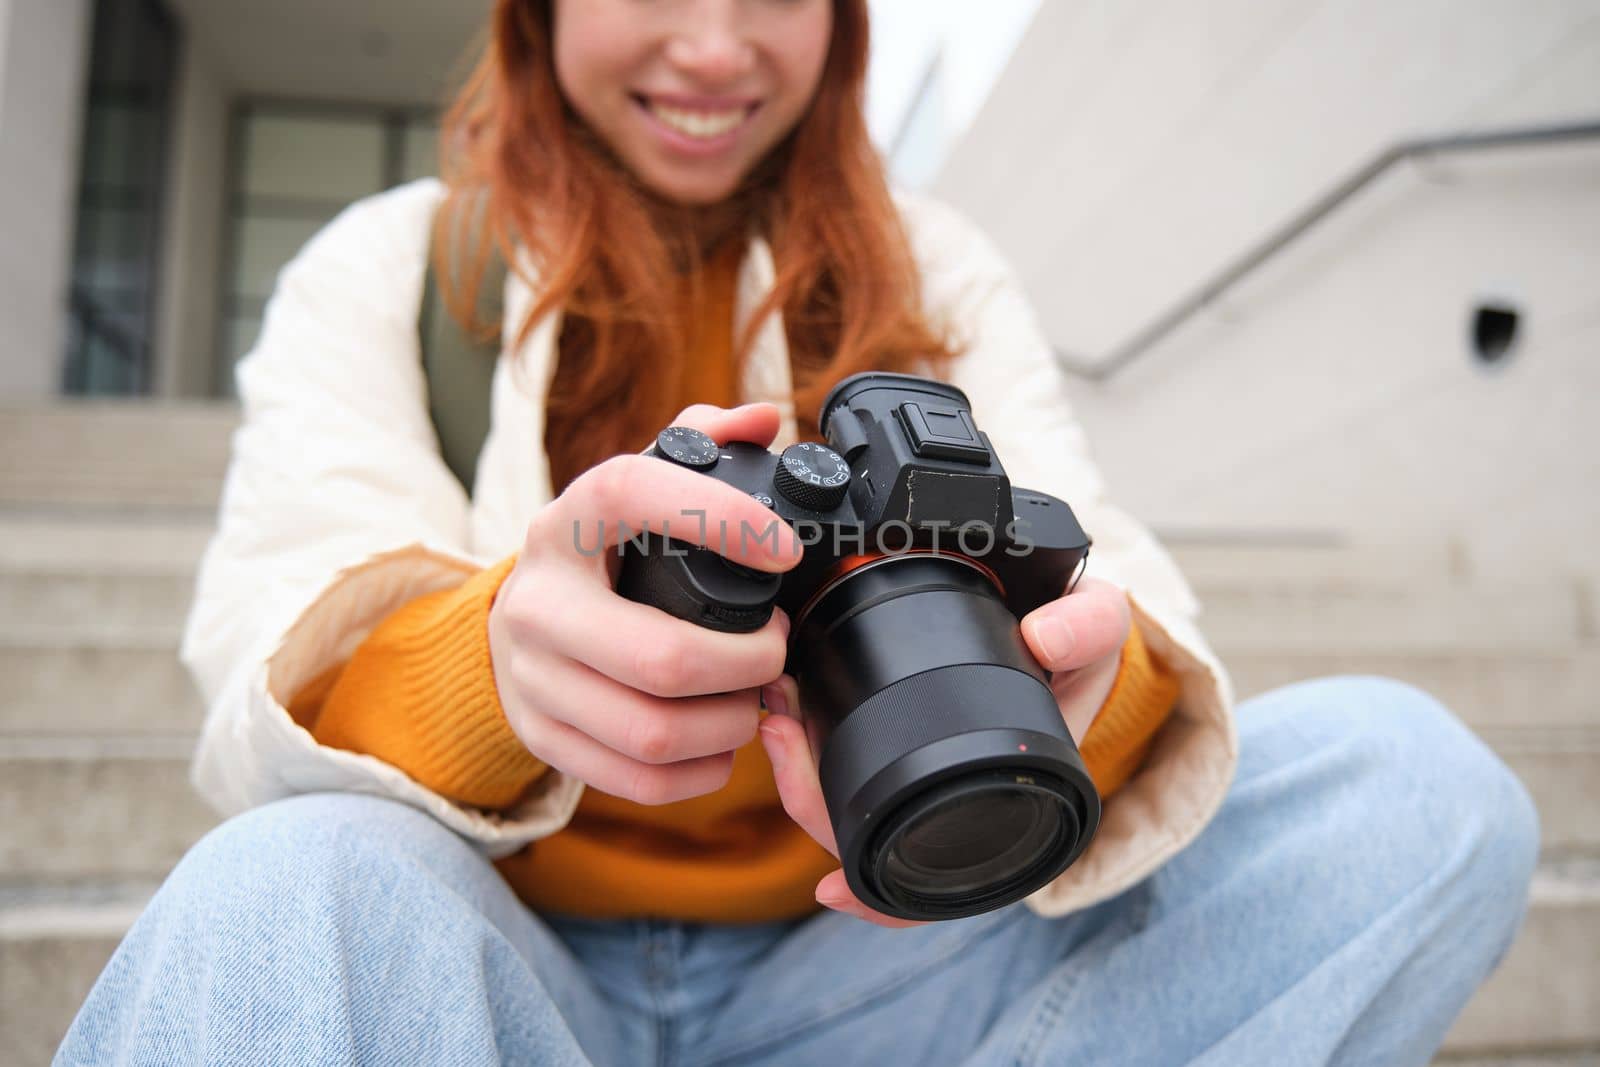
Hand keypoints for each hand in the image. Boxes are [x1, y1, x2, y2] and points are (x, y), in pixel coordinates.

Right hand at [489, 402, 802, 805]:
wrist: (516, 624)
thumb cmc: (600, 555)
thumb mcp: (633, 490)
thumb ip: (697, 441)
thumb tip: (762, 421)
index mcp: (566, 522)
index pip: (630, 493)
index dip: (718, 518)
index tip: (784, 551)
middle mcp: (538, 600)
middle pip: (661, 658)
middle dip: (748, 662)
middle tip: (776, 647)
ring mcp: (532, 678)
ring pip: (654, 733)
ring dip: (731, 723)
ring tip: (754, 697)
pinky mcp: (541, 737)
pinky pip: (636, 780)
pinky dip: (699, 772)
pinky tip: (720, 743)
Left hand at [758, 575, 1131, 926]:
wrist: (1057, 621)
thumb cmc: (1077, 642)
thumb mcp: (1098, 628)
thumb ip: (1090, 627)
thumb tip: (1043, 639)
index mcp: (1007, 805)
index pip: (941, 883)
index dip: (884, 905)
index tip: (831, 889)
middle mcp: (957, 807)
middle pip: (869, 846)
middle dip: (810, 800)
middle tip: (781, 733)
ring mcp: (920, 778)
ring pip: (841, 811)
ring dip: (796, 770)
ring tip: (777, 710)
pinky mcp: (893, 746)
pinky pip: (837, 772)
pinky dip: (803, 749)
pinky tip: (783, 711)